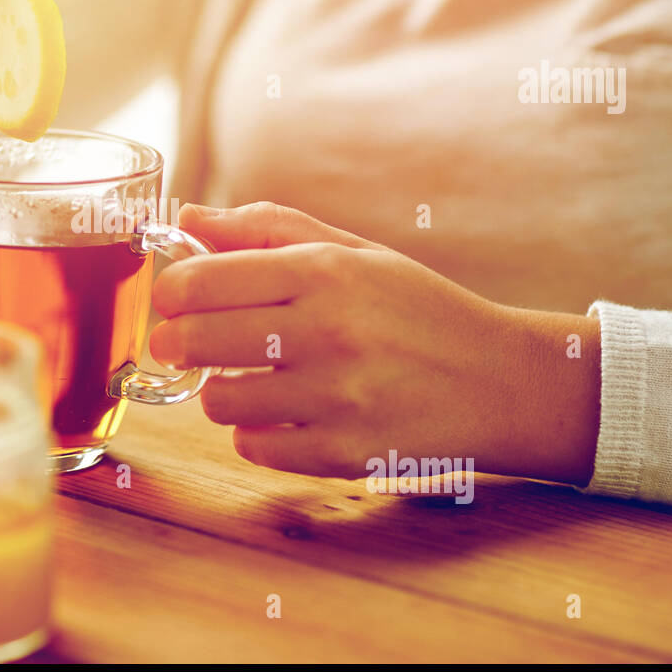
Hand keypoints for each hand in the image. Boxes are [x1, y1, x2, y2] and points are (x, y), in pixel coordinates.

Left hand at [150, 203, 600, 486]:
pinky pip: (254, 448)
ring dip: (219, 391)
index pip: (203, 280)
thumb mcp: (354, 252)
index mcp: (325, 272)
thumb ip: (267, 230)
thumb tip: (189, 218)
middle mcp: (326, 332)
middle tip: (183, 342)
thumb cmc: (416, 310)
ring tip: (246, 379)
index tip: (173, 298)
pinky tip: (283, 414)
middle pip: (196, 341)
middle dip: (175, 342)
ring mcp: (335, 399)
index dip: (170, 290)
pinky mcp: (342, 454)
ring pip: (218, 402)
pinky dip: (256, 433)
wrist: (500, 383)